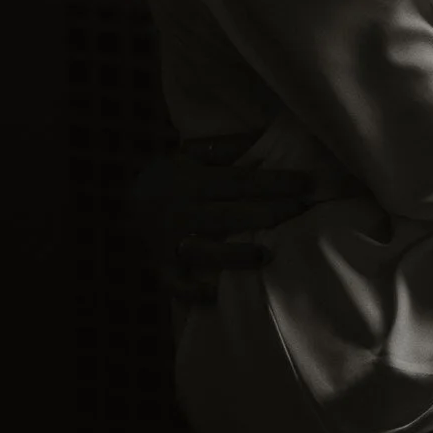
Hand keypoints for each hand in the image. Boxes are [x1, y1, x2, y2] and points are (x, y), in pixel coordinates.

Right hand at [129, 137, 319, 306]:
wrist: (127, 201)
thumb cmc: (173, 175)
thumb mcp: (192, 153)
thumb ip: (226, 147)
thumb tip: (265, 138)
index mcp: (192, 181)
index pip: (240, 182)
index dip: (274, 182)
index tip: (306, 182)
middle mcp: (182, 212)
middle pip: (228, 215)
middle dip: (266, 213)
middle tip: (300, 211)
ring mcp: (170, 242)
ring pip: (204, 251)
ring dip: (235, 255)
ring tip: (267, 255)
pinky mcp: (162, 267)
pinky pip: (177, 284)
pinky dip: (195, 292)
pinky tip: (218, 294)